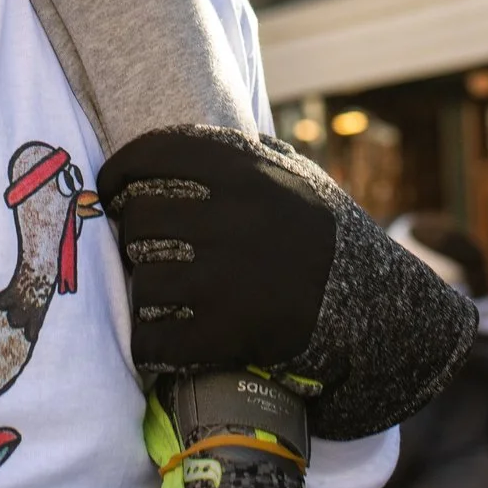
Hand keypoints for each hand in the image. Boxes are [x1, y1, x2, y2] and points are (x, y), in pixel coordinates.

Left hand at [99, 127, 338, 373]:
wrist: (377, 307)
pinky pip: (153, 340)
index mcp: (245, 171)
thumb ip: (247, 154)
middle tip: (143, 246)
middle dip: (132, 233)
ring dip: (145, 290)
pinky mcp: (226, 334)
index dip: (119, 171)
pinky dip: (150, 344)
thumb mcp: (298, 175)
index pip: (153, 154)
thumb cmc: (328, 235)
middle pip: (139, 217)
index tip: (110, 190)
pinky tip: (162, 341)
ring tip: (160, 295)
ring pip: (142, 280)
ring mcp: (226, 277)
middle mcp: (231, 217)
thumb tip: (187, 144)